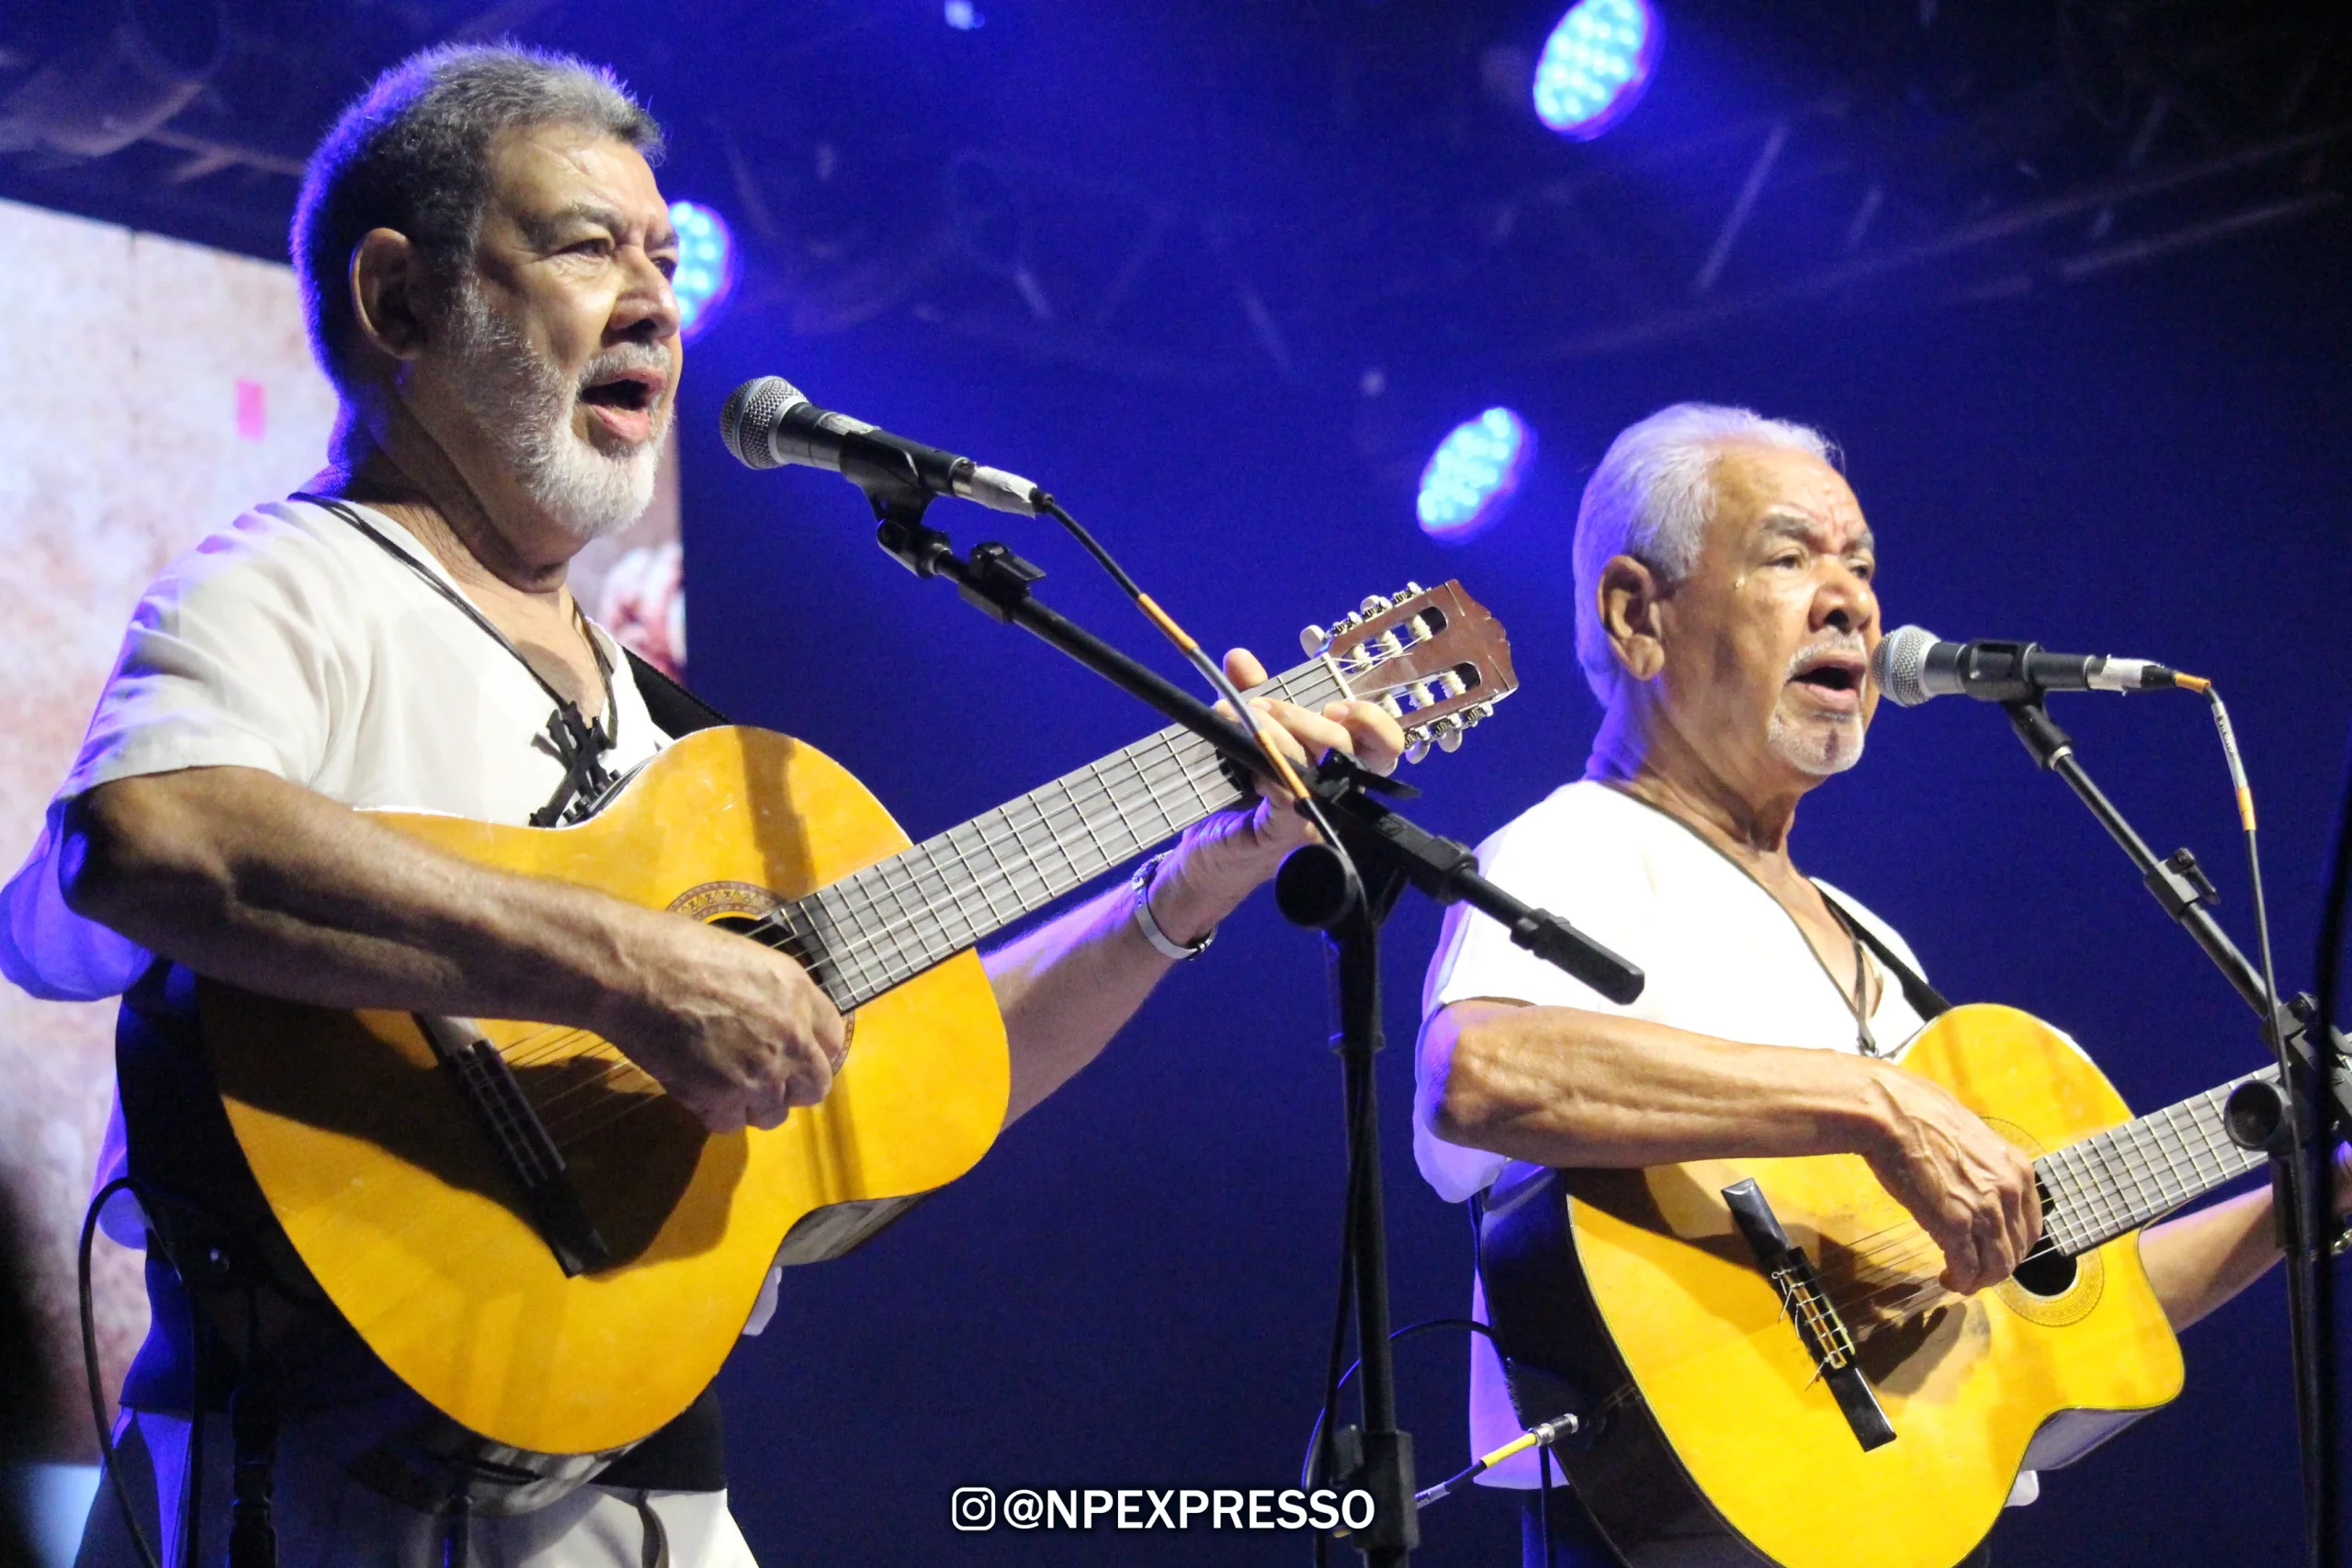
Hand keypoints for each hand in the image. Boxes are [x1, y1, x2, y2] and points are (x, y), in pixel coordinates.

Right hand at [602, 912, 846, 1133]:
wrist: (634, 973)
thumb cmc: (680, 950)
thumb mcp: (750, 959)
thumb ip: (778, 996)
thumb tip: (782, 1020)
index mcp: (799, 995)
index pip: (833, 1041)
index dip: (813, 1050)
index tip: (796, 1055)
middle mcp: (790, 1038)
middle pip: (815, 1086)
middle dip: (793, 1086)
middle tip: (767, 1078)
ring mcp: (757, 1073)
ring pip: (774, 1114)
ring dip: (755, 1104)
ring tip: (727, 1084)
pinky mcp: (719, 1097)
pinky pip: (731, 1123)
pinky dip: (717, 1113)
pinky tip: (700, 1091)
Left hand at [1146, 647, 1407, 943]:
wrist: (1201, 857)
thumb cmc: (1230, 801)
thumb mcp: (1240, 741)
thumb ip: (1250, 700)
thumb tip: (1240, 658)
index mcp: (1336, 770)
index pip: (1382, 745)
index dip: (1373, 721)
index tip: (1336, 706)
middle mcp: (1334, 796)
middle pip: (1349, 747)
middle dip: (1303, 717)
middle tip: (1258, 705)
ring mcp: (1312, 820)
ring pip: (1320, 769)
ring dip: (1281, 735)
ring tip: (1244, 717)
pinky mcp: (1282, 835)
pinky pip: (1290, 795)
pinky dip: (1270, 769)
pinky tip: (1250, 761)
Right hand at [1856, 1060, 2042, 1294]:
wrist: (1891, 1114)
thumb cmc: (1920, 1117)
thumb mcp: (1971, 1137)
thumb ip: (1985, 1165)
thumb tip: (1976, 1181)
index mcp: (2018, 1169)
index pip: (2031, 1225)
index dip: (2013, 1245)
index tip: (1994, 1250)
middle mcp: (2010, 1193)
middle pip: (2017, 1250)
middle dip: (1996, 1266)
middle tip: (1975, 1270)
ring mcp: (1984, 1211)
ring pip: (1997, 1266)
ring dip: (1980, 1280)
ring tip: (1961, 1280)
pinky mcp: (1954, 1225)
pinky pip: (1967, 1268)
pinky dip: (1961, 1281)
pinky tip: (1948, 1279)